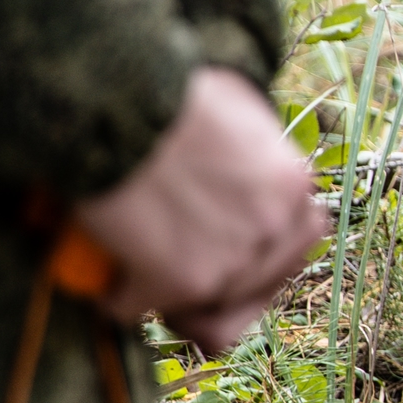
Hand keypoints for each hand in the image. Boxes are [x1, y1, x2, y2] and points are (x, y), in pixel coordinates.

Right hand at [75, 66, 328, 353]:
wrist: (117, 100)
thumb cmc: (168, 92)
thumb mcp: (241, 108)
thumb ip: (258, 151)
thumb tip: (247, 167)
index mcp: (294, 187)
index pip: (297, 243)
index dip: (260, 255)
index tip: (228, 253)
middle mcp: (275, 228)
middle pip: (254, 285)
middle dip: (218, 284)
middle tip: (178, 273)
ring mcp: (233, 260)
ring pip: (206, 310)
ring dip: (171, 299)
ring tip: (138, 282)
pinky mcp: (182, 282)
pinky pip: (143, 309)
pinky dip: (119, 300)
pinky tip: (106, 286)